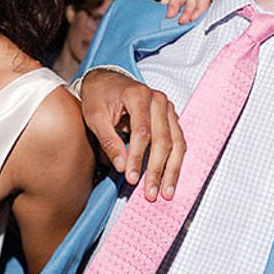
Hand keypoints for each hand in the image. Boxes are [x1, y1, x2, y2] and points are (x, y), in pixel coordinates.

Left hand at [79, 68, 184, 198]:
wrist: (106, 81)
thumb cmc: (99, 97)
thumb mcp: (95, 117)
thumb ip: (108, 141)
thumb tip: (122, 167)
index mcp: (138, 95)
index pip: (142, 132)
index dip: (137, 157)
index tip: (131, 178)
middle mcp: (158, 100)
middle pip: (163, 140)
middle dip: (157, 169)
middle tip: (150, 193)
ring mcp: (168, 109)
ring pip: (176, 143)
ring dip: (172, 170)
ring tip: (166, 192)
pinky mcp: (171, 118)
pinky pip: (178, 142)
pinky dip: (175, 161)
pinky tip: (170, 178)